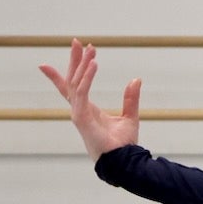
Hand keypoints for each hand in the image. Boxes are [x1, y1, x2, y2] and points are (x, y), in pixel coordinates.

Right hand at [38, 39, 141, 160]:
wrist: (124, 162)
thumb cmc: (123, 144)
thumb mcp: (130, 116)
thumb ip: (130, 99)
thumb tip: (136, 79)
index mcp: (87, 109)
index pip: (72, 87)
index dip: (67, 71)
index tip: (67, 55)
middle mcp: (80, 110)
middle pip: (71, 80)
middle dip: (74, 60)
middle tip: (77, 41)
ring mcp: (78, 114)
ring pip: (76, 83)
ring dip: (82, 64)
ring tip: (90, 48)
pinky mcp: (82, 118)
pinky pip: (82, 93)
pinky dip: (87, 77)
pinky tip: (94, 64)